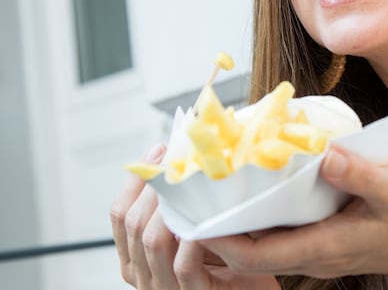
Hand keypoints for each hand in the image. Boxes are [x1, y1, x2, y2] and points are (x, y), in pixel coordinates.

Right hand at [109, 144, 279, 289]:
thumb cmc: (226, 262)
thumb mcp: (193, 229)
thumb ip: (178, 206)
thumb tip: (177, 157)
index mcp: (136, 257)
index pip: (120, 214)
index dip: (136, 180)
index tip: (158, 152)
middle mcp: (144, 274)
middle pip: (133, 223)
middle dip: (154, 187)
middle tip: (177, 162)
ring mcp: (165, 287)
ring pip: (152, 241)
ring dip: (170, 207)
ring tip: (189, 184)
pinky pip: (183, 264)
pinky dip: (191, 238)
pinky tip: (203, 219)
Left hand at [200, 147, 387, 282]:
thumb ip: (359, 174)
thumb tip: (323, 154)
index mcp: (324, 247)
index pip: (256, 255)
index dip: (220, 240)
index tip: (194, 218)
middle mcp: (315, 255)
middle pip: (251, 254)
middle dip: (218, 232)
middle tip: (195, 199)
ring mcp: (320, 252)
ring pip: (264, 248)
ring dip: (237, 227)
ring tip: (216, 194)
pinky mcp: (326, 243)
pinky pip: (281, 238)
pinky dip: (261, 221)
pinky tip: (257, 195)